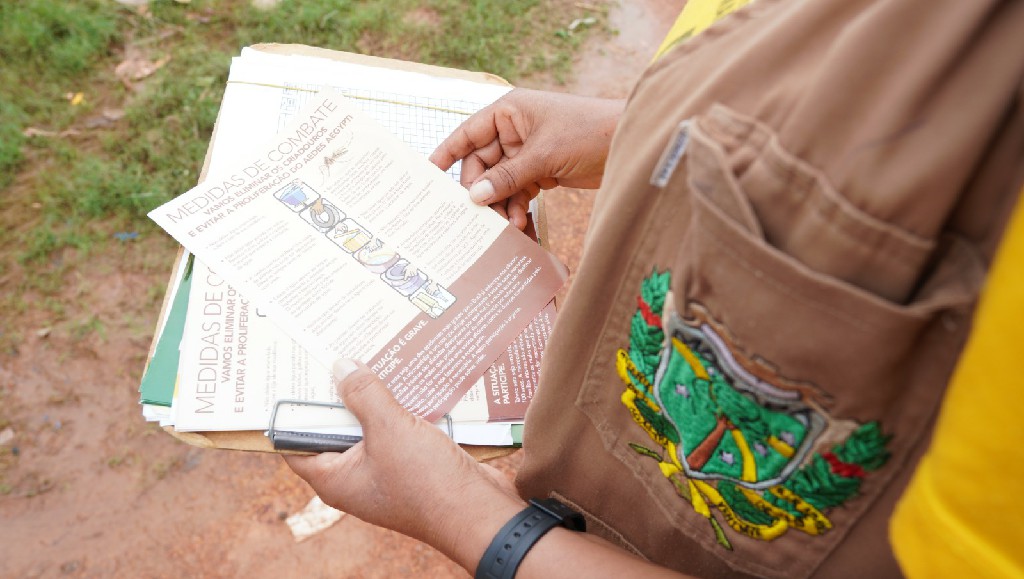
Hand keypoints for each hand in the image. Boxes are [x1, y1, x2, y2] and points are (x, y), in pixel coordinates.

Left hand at [284, 360, 524, 570]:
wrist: (479, 514)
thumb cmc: (427, 482)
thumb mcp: (389, 430)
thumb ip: (363, 395)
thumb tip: (340, 366)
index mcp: (335, 479)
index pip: (296, 443)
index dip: (293, 410)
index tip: (296, 375)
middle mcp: (355, 478)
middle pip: (335, 430)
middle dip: (338, 394)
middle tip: (337, 355)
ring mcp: (385, 472)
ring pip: (369, 427)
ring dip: (373, 398)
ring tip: (372, 358)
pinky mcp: (412, 466)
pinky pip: (397, 431)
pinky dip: (399, 408)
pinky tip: (406, 380)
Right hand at [430, 88, 623, 229]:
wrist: (630, 143)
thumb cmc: (588, 132)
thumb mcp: (544, 155)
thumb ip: (507, 177)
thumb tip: (475, 196)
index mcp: (509, 112)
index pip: (468, 133)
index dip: (447, 152)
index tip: (428, 173)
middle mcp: (514, 130)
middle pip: (482, 165)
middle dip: (482, 190)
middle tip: (481, 216)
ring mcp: (528, 152)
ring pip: (500, 182)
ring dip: (502, 204)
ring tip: (508, 225)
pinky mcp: (543, 171)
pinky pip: (519, 191)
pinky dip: (518, 207)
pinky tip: (521, 224)